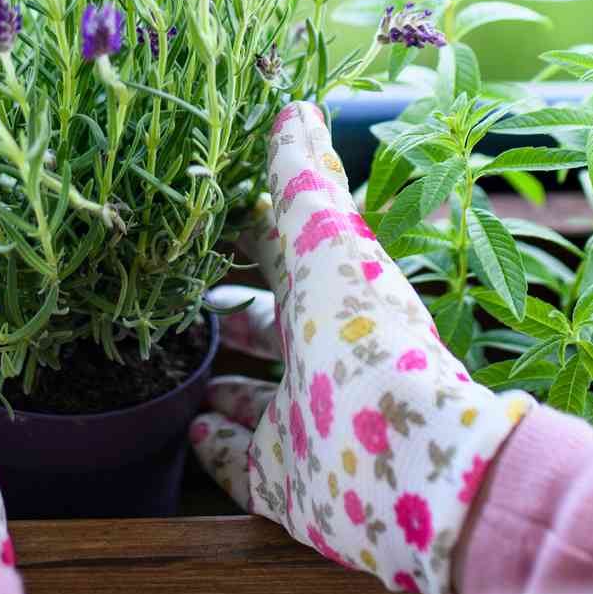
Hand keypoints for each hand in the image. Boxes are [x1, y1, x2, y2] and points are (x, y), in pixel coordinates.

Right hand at [190, 103, 531, 593]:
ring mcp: (303, 424)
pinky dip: (215, 445)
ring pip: (254, 394)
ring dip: (221, 377)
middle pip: (270, 324)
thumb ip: (304, 181)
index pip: (285, 252)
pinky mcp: (287, 485)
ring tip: (179, 362)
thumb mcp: (328, 244)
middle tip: (179, 287)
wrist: (413, 464)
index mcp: (333, 298)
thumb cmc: (367, 341)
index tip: (207, 210)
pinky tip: (188, 428)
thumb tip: (293, 108)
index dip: (250, 229)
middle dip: (233, 306)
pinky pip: (242, 463)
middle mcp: (321, 359)